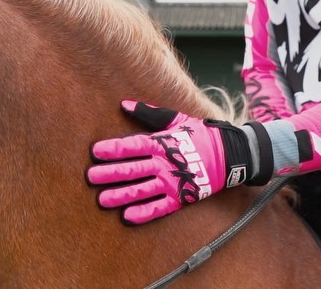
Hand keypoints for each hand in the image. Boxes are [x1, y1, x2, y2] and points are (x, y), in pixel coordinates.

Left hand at [86, 100, 271, 224]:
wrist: (230, 154)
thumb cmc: (200, 135)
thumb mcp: (176, 119)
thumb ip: (149, 113)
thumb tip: (123, 104)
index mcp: (162, 142)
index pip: (132, 146)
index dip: (113, 149)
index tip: (95, 152)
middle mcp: (165, 163)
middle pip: (132, 169)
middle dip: (110, 174)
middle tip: (90, 178)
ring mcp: (173, 182)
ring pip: (142, 190)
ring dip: (121, 195)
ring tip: (102, 200)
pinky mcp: (181, 197)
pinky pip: (160, 207)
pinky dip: (144, 213)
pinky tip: (127, 216)